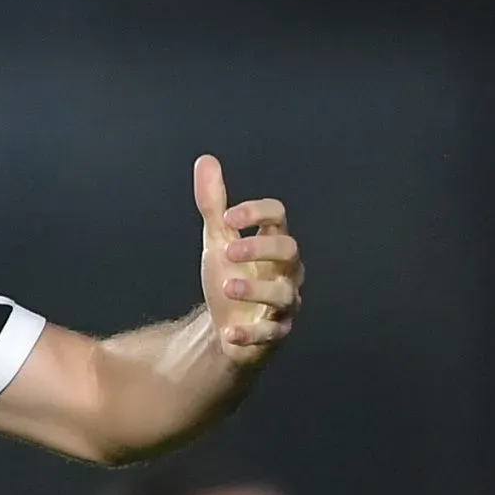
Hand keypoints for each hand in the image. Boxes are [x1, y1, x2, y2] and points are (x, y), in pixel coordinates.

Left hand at [194, 154, 302, 364]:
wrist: (227, 326)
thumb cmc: (231, 275)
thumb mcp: (218, 239)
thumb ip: (214, 204)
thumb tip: (205, 160)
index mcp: (272, 242)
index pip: (278, 217)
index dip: (257, 212)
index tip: (229, 216)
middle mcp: (285, 271)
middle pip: (289, 250)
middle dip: (260, 248)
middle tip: (227, 250)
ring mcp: (283, 303)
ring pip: (284, 294)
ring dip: (255, 290)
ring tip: (226, 287)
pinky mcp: (275, 332)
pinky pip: (273, 333)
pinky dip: (252, 334)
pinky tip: (231, 332)